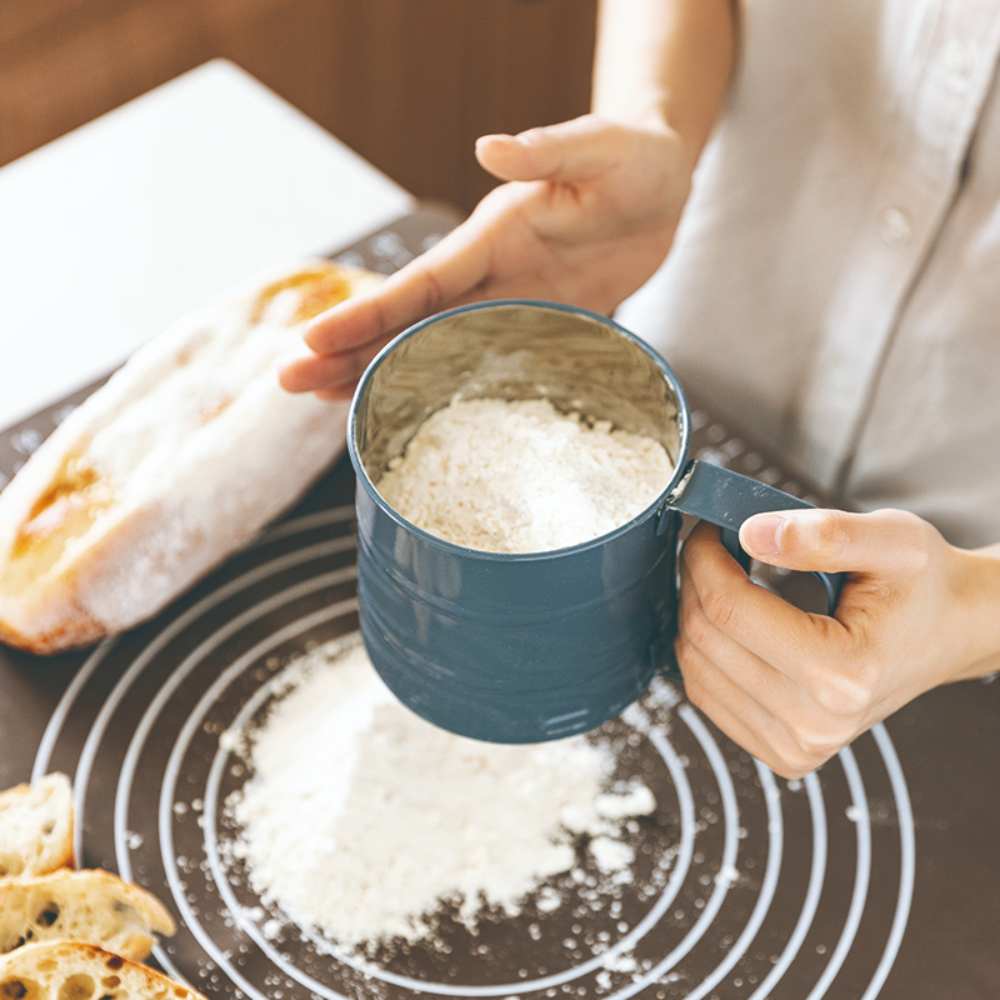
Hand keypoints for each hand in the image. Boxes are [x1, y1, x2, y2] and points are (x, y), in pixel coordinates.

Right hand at [279, 114, 693, 399]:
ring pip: (434, 347)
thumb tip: (491, 147)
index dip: (368, 314)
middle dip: (350, 352)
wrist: (663, 187)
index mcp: (491, 236)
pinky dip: (446, 386)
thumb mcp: (600, 148)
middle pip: (408, 321)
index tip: (314, 340)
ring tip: (328, 403)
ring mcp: (510, 303)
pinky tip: (415, 406)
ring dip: (381, 373)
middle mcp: (489, 274)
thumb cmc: (633, 157)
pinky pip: (486, 364)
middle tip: (291, 384)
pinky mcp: (539, 324)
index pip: (418, 283)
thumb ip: (548, 151)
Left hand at [676, 507, 999, 777]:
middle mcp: (816, 724)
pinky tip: (727, 622)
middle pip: (704, 638)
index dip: (704, 558)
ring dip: (692, 613)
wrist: (949, 632)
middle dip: (694, 581)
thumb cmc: (925, 586)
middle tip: (712, 545)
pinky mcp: (780, 754)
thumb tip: (752, 533)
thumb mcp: (893, 542)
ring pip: (693, 668)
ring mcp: (796, 747)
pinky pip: (705, 695)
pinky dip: (703, 651)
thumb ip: (824, 535)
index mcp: (843, 675)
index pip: (729, 609)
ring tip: (721, 578)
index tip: (709, 528)